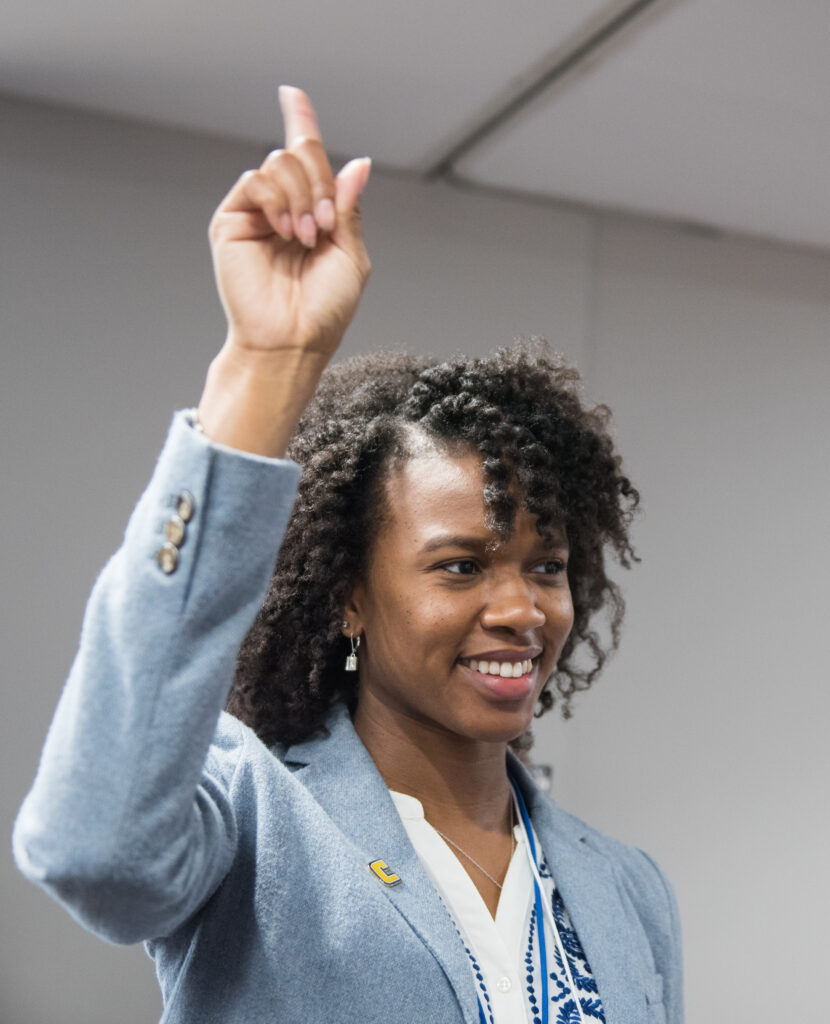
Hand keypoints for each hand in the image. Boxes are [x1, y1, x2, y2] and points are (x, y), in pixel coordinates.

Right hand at [208, 86, 371, 360]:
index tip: (292, 93)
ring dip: (303, 197)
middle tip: (326, 225)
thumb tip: (358, 163)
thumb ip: (349, 208)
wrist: (293, 340)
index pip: (306, 160)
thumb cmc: (325, 310)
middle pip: (299, 155)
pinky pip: (256, 180)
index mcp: (312, 213)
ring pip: (279, 163)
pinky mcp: (231, 221)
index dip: (300, 123)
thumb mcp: (351, 255)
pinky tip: (286, 232)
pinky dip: (278, 201)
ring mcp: (256, 213)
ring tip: (305, 238)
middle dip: (321, 183)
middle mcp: (282, 208)